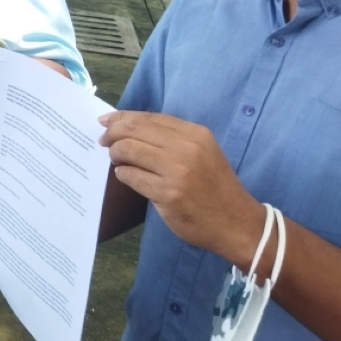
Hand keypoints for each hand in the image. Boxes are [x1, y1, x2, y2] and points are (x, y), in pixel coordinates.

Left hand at [98, 111, 264, 267]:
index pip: (149, 118)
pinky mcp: (167, 193)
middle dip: (113, 133)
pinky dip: (122, 173)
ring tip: (116, 160)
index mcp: (195, 133)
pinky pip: (131, 176)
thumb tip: (130, 126)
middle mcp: (186, 147)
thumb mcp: (203, 152)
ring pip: (129, 150)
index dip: (123, 117)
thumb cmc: (216, 187)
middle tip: (103, 140)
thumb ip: (172, 138)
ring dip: (116, 154)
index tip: (107, 121)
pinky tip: (125, 175)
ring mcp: (177, 171)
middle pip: (135, 130)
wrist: (237, 223)